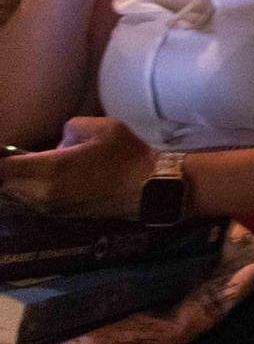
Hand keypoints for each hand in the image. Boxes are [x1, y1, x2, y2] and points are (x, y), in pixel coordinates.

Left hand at [0, 118, 156, 216]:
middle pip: (3, 186)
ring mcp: (48, 208)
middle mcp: (42, 194)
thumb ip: (68, 130)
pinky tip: (31, 181)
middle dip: (4, 172)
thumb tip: (58, 144)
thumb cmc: (127, 155)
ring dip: (11, 184)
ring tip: (19, 170)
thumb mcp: (100, 128)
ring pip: (11, 197)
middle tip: (10, 160)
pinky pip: (26, 204)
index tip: (4, 152)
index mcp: (49, 170)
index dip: (0, 159)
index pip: (2, 168)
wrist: (149, 189)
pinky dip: (22, 192)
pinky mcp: (57, 215)